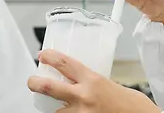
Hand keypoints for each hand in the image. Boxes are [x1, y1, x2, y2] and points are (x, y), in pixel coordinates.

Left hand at [27, 49, 159, 112]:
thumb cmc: (132, 105)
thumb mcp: (110, 85)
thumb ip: (92, 83)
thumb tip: (79, 82)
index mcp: (93, 80)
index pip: (64, 63)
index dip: (49, 57)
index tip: (42, 55)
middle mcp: (84, 97)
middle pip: (49, 87)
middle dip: (35, 83)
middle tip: (32, 81)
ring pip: (56, 112)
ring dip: (56, 109)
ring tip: (59, 107)